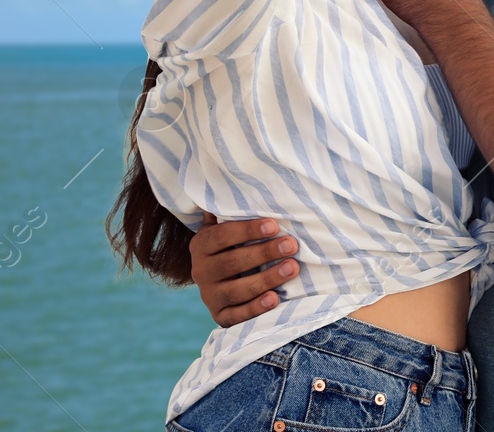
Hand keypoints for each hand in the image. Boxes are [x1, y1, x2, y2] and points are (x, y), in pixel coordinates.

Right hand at [189, 211, 298, 327]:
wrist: (220, 285)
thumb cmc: (233, 247)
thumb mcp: (225, 229)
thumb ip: (229, 210)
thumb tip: (229, 177)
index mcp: (202, 245)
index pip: (221, 236)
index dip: (247, 230)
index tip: (274, 224)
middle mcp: (201, 271)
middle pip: (231, 263)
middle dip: (263, 253)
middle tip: (292, 245)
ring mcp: (210, 296)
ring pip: (237, 289)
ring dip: (266, 279)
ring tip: (292, 268)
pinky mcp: (221, 317)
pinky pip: (237, 316)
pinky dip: (255, 308)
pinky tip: (275, 299)